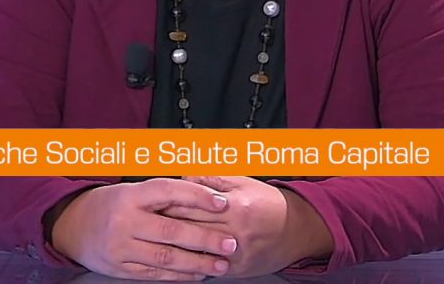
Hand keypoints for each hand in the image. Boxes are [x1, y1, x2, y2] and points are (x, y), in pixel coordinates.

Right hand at [48, 178, 237, 280]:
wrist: (72, 225)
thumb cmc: (111, 204)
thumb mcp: (133, 190)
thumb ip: (165, 193)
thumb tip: (206, 192)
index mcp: (130, 195)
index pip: (169, 192)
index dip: (198, 196)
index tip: (222, 203)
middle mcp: (124, 221)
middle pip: (171, 231)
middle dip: (205, 239)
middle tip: (230, 243)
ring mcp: (121, 247)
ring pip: (166, 257)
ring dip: (197, 262)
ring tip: (221, 264)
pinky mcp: (120, 268)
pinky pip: (155, 273)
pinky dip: (179, 276)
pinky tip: (197, 274)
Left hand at [161, 176, 333, 276]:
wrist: (297, 230)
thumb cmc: (268, 203)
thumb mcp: (242, 182)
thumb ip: (211, 178)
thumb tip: (184, 175)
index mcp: (233, 206)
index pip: (190, 205)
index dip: (167, 204)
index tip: (150, 203)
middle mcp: (234, 231)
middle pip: (189, 228)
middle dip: (165, 225)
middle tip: (145, 223)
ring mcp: (236, 253)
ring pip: (196, 251)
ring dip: (175, 247)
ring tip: (156, 241)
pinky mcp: (238, 268)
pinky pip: (208, 268)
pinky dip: (192, 264)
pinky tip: (178, 259)